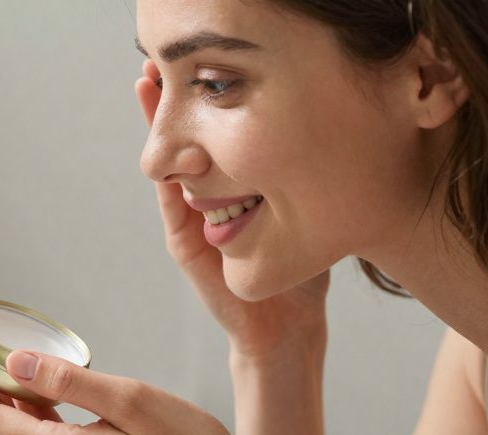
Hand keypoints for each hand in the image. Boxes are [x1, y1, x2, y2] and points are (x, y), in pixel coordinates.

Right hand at [135, 60, 329, 359]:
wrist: (288, 324)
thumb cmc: (303, 267)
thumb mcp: (308, 206)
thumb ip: (306, 175)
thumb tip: (339, 123)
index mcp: (233, 183)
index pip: (211, 131)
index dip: (202, 96)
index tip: (199, 59)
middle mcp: (206, 195)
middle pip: (181, 136)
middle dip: (170, 97)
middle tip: (159, 58)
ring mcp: (190, 217)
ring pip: (168, 161)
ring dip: (157, 125)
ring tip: (148, 85)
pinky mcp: (185, 244)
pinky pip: (171, 201)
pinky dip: (165, 174)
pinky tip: (162, 146)